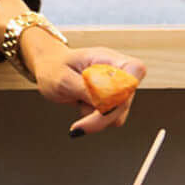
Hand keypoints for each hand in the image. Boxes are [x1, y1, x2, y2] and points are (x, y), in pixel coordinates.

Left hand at [29, 40, 145, 136]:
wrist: (49, 70)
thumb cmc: (55, 68)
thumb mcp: (63, 79)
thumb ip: (86, 89)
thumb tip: (104, 103)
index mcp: (108, 58)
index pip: (135, 69)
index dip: (127, 88)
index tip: (105, 101)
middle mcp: (117, 72)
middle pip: (126, 100)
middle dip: (102, 116)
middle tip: (79, 126)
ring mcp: (117, 88)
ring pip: (119, 114)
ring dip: (97, 119)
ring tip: (78, 103)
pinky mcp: (112, 102)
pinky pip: (111, 119)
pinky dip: (94, 120)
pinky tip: (81, 106)